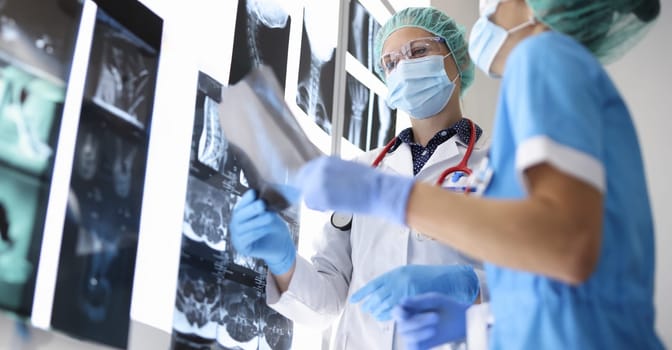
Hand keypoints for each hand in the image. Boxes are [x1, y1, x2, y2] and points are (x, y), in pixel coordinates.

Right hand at [229, 190, 295, 274]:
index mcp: (240, 215)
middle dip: (251, 209)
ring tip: (270, 216)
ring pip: (245, 227)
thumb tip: (261, 197)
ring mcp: (236, 237)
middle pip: (239, 216)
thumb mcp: (270, 214)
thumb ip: (264, 207)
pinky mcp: (242, 248)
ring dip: (258, 221)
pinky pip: (249, 238)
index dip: (246, 199)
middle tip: (262, 204)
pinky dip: (259, 232)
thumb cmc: (275, 228)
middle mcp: (235, 225)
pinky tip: (267, 228)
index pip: (240, 205)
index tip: (254, 192)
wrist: (281, 247)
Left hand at [296, 156, 413, 224]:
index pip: (307, 170)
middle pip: (302, 181)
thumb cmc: (368, 181)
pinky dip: (319, 207)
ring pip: (307, 195)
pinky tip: (331, 207)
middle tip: (321, 199)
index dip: (309, 181)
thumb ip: (331, 173)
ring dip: (316, 200)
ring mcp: (319, 182)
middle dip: (309, 190)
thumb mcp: (346, 168)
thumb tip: (325, 181)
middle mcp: (320, 168)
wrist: (378, 189)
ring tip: (331, 203)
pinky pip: (312, 204)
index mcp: (326, 160)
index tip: (314, 189)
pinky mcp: (322, 195)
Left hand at [350, 265, 477, 320]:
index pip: (373, 284)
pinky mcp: (413, 301)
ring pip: (385, 305)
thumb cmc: (426, 275)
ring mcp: (405, 292)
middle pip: (377, 296)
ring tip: (373, 314)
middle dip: (370, 304)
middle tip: (366, 309)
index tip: (353, 299)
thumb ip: (393, 280)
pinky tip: (383, 317)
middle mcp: (398, 282)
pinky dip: (387, 315)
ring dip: (377, 311)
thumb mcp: (407, 272)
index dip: (362, 293)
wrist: (446, 278)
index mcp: (395, 273)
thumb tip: (378, 289)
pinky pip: (396, 312)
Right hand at [392, 293, 470, 349]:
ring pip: (407, 337)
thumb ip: (419, 301)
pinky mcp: (421, 346)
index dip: (398, 314)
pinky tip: (431, 333)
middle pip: (402, 326)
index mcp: (409, 309)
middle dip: (417, 322)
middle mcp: (409, 322)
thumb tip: (402, 301)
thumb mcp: (434, 300)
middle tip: (435, 317)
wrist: (461, 320)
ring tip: (434, 328)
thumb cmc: (446, 307)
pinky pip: (413, 346)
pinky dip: (420, 341)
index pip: (396, 312)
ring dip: (420, 332)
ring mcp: (414, 335)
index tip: (405, 313)